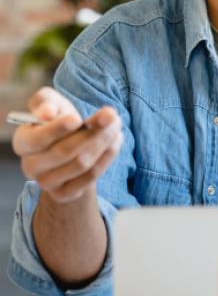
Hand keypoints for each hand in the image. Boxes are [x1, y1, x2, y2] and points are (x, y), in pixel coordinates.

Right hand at [12, 87, 122, 202]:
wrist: (71, 144)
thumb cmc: (59, 118)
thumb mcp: (51, 102)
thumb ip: (46, 101)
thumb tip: (47, 113)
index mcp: (23, 142)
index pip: (36, 139)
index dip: (56, 129)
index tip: (77, 119)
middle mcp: (30, 165)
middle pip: (63, 152)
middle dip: (92, 132)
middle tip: (112, 117)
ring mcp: (46, 183)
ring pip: (80, 164)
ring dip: (103, 143)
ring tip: (116, 126)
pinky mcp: (64, 193)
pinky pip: (90, 177)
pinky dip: (107, 157)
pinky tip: (115, 142)